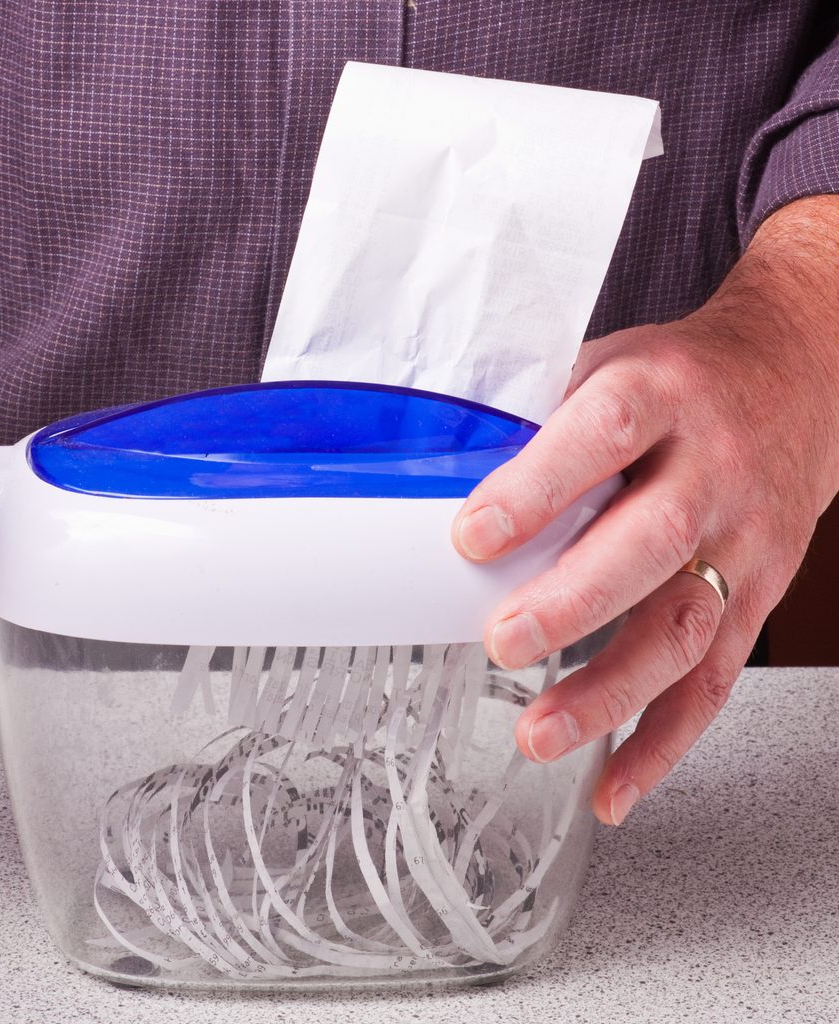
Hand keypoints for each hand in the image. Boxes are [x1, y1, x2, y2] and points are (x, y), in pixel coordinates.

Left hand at [452, 195, 838, 824]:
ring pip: (684, 628)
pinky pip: (714, 680)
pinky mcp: (758, 596)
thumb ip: (540, 420)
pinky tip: (612, 782)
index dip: (537, 488)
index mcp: (662, 394)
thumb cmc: (684, 376)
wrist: (795, 378)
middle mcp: (711, 469)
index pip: (602, 434)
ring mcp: (743, 540)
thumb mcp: (610, 363)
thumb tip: (441, 479)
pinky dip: (661, 741)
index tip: (473, 537)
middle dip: (572, 604)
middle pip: (651, 543)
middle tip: (502, 641)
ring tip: (539, 732)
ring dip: (609, 692)